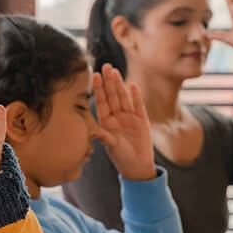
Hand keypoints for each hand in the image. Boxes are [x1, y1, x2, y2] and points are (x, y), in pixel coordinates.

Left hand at [94, 63, 155, 180]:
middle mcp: (117, 117)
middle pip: (112, 96)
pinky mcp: (142, 121)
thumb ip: (102, 135)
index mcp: (106, 122)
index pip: (101, 102)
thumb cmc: (121, 157)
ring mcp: (129, 117)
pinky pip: (138, 106)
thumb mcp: (110, 145)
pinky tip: (132, 85)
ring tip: (115, 71)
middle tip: (105, 66)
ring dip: (120, 85)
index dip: (98, 89)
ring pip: (123, 98)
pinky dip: (136, 96)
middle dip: (109, 82)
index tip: (94, 75)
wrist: (138, 166)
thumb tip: (90, 130)